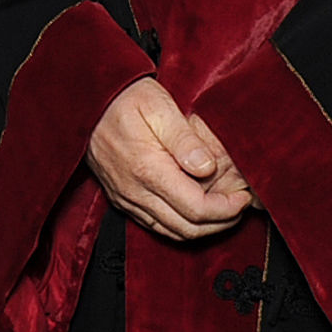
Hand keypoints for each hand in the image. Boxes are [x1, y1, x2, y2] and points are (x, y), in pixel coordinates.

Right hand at [85, 77, 251, 242]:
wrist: (87, 102)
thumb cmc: (124, 99)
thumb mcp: (159, 106)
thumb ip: (185, 139)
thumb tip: (207, 167)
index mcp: (148, 170)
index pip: (197, 209)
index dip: (227, 208)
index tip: (244, 196)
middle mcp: (135, 192)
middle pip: (187, 229)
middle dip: (221, 222)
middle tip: (240, 206)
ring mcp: (126, 198)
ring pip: (172, 232)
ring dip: (202, 228)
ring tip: (224, 209)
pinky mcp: (121, 199)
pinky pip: (155, 225)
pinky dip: (180, 225)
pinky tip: (195, 211)